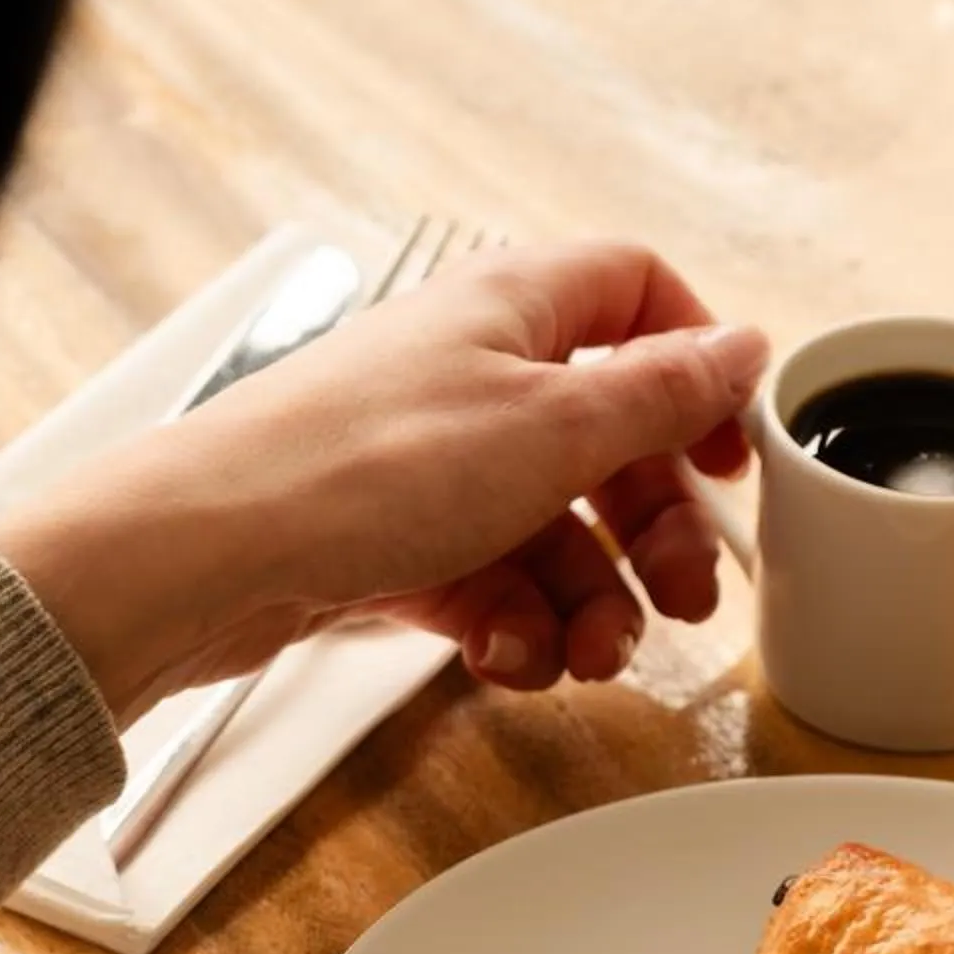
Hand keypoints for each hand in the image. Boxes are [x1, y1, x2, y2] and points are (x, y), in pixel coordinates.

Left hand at [0, 240, 767, 718]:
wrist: (211, 556)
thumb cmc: (362, 467)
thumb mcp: (552, 427)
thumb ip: (660, 393)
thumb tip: (742, 346)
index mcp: (514, 308)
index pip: (635, 295)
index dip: (694, 370)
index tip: (724, 453)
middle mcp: (473, 375)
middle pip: (608, 440)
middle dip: (653, 531)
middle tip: (684, 599)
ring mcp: (431, 464)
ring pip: (553, 531)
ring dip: (590, 604)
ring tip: (589, 657)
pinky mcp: (392, 544)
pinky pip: (488, 585)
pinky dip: (512, 628)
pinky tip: (505, 657)